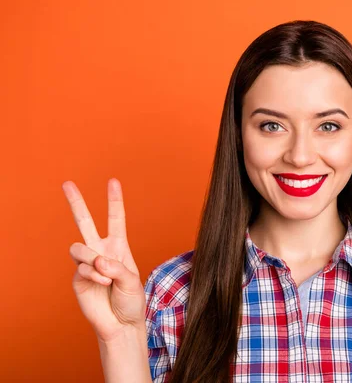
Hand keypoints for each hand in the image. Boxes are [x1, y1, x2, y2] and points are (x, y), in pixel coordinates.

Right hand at [63, 178, 145, 342]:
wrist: (121, 324)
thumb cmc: (131, 301)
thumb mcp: (132, 281)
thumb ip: (116, 267)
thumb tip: (97, 260)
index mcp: (119, 247)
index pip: (115, 219)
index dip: (114, 200)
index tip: (113, 181)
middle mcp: (101, 251)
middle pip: (85, 222)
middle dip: (76, 202)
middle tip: (66, 183)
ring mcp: (88, 264)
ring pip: (79, 247)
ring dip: (91, 258)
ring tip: (103, 272)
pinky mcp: (78, 278)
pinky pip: (80, 267)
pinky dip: (93, 275)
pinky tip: (102, 283)